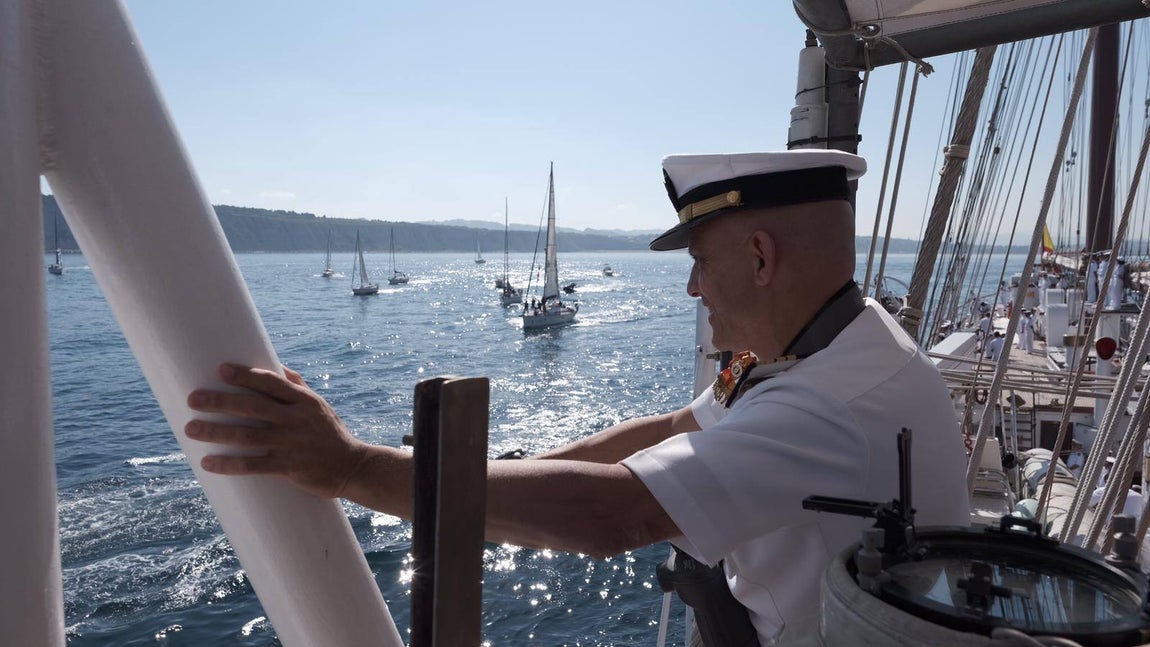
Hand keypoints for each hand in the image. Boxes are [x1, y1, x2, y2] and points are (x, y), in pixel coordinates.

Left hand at [185, 364, 369, 498]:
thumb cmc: (331, 433)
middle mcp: (296, 420)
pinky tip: (209, 462)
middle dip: (221, 402)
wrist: (353, 466)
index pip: (271, 382)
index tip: (221, 370)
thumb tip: (277, 366)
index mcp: (304, 401)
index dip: (245, 375)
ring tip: (191, 429)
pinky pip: (254, 466)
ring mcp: (292, 444)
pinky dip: (230, 464)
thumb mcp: (319, 406)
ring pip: (248, 436)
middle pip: (253, 407)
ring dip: (217, 432)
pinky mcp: (289, 468)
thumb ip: (297, 386)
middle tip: (193, 398)